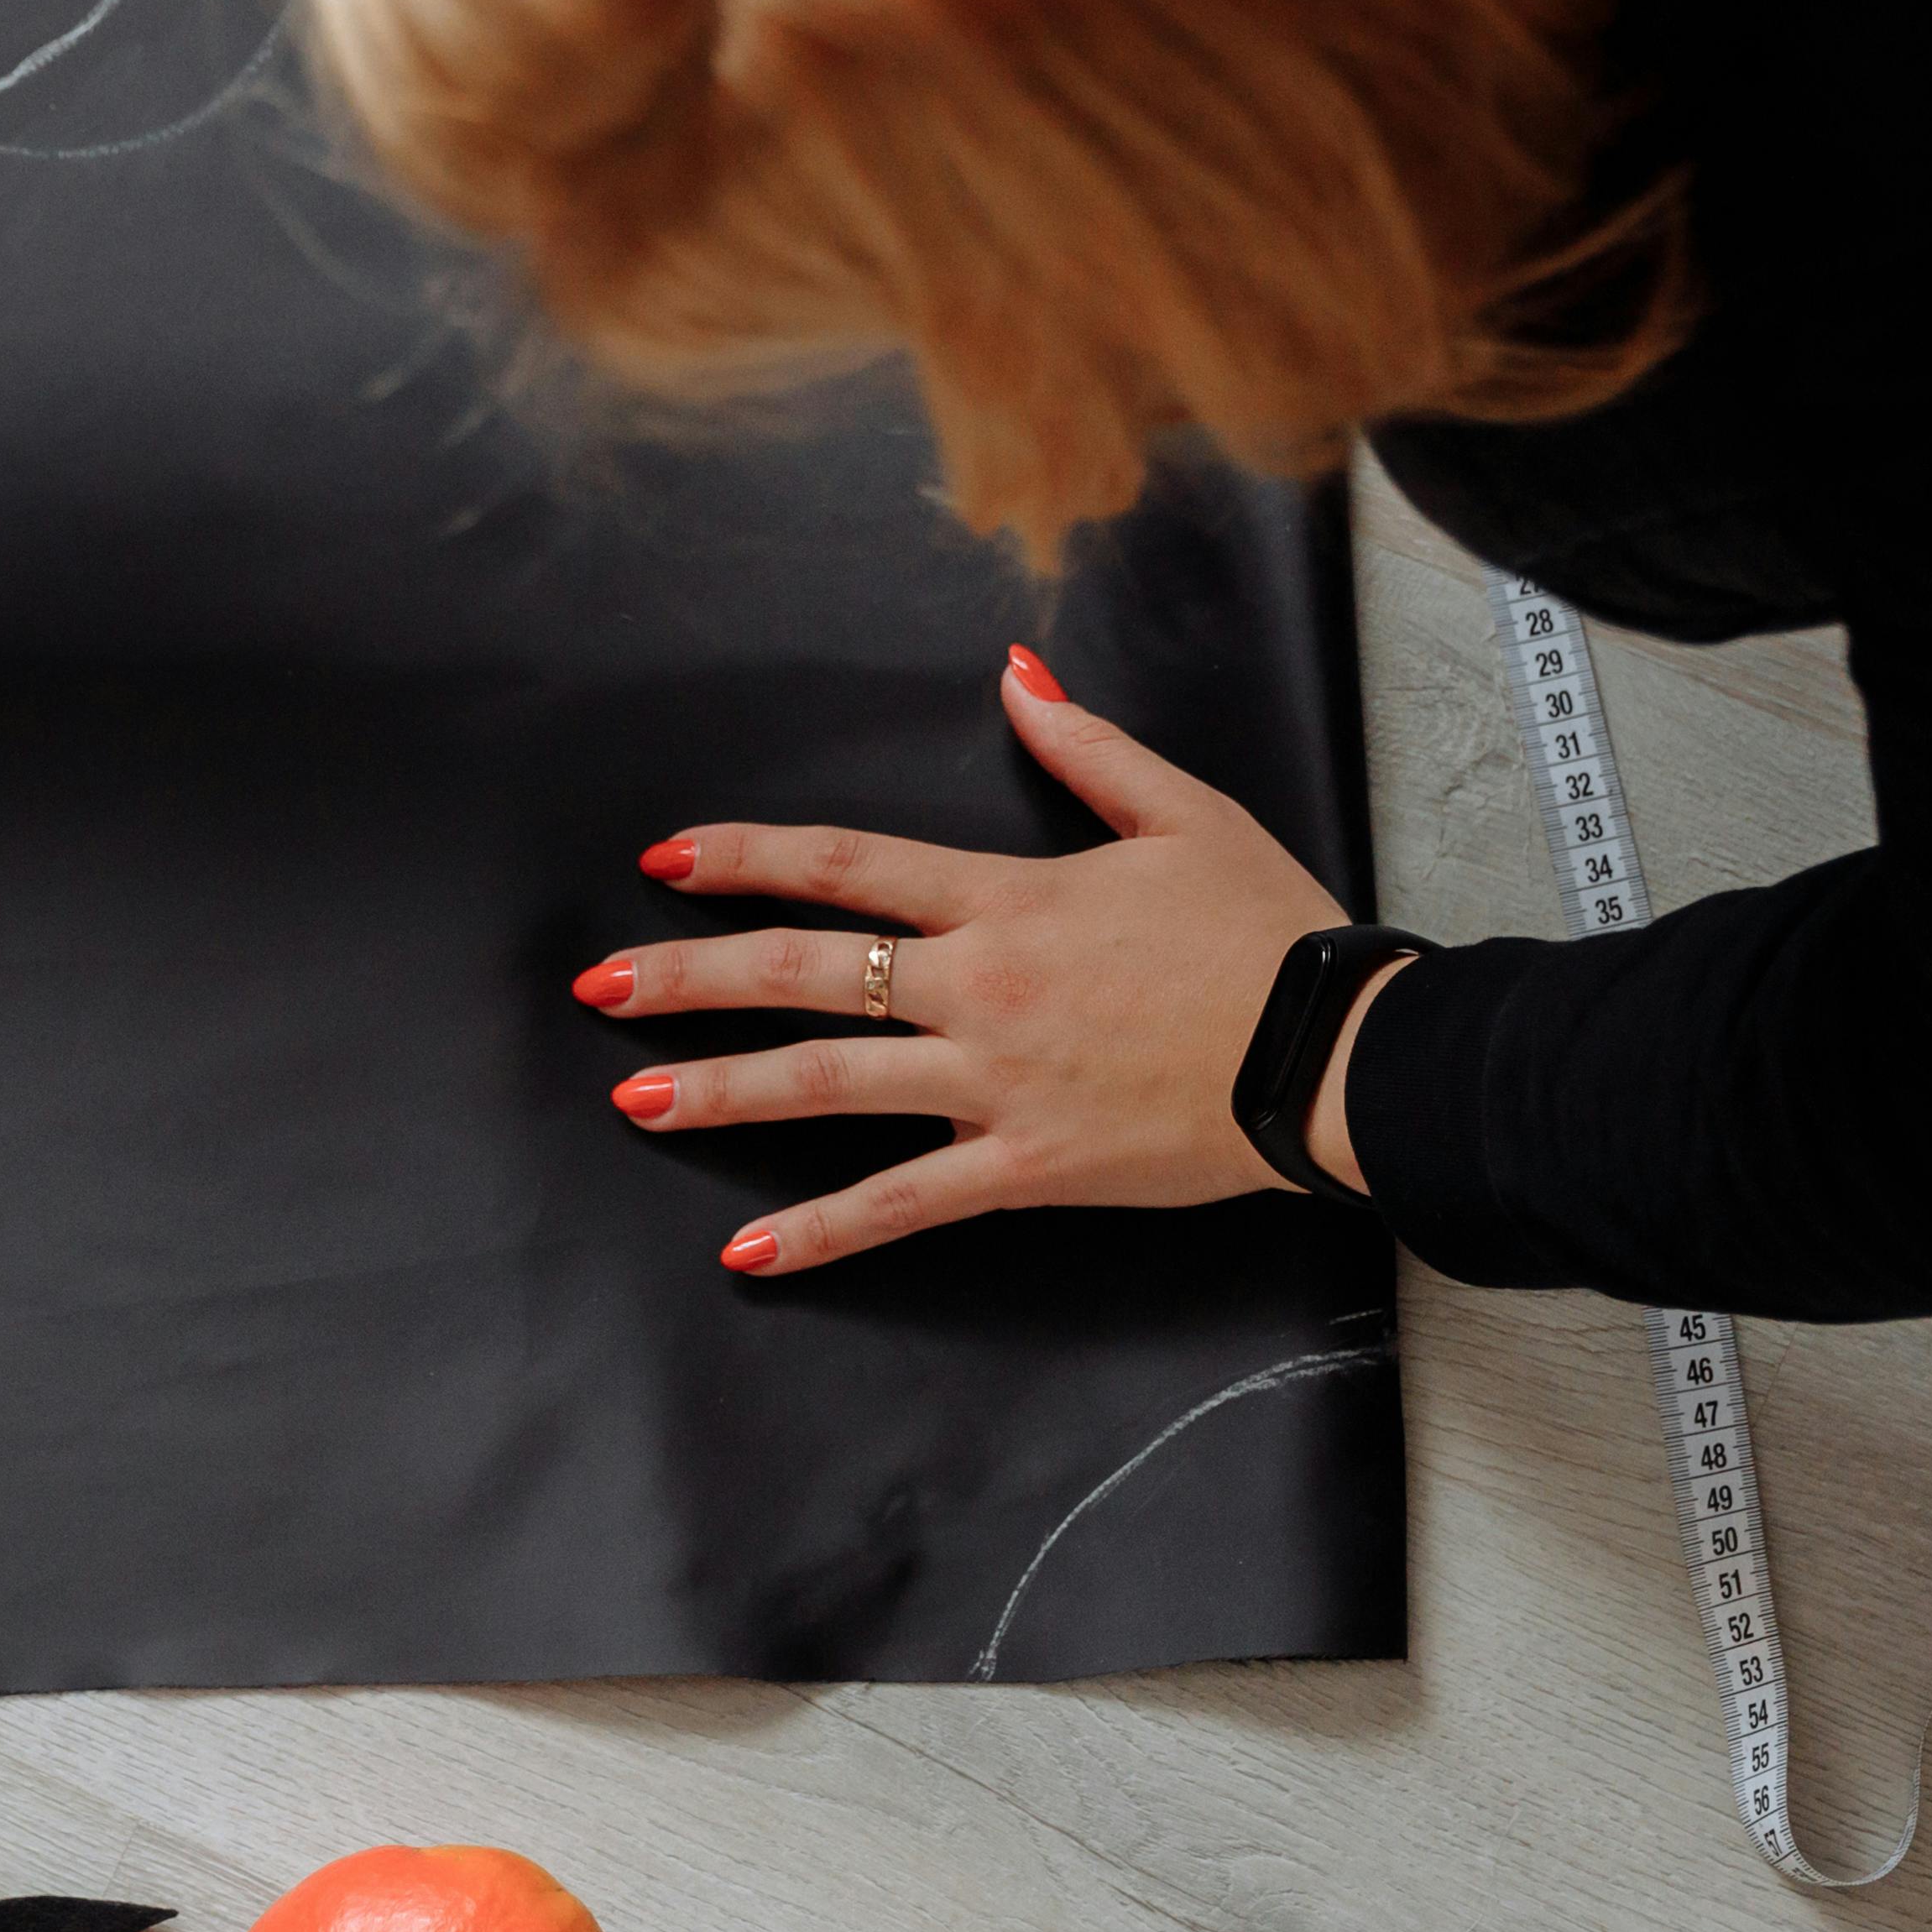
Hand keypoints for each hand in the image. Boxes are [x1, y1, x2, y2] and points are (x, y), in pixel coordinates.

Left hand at [576, 643, 1403, 1271]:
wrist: (1333, 1053)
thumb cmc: (1268, 933)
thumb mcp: (1182, 813)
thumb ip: (1084, 747)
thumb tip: (1014, 677)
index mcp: (1010, 898)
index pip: (848, 864)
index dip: (747, 858)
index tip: (669, 859)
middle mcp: (981, 986)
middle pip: (805, 970)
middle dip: (688, 976)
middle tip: (599, 987)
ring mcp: (995, 1082)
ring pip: (827, 1085)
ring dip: (720, 1091)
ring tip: (632, 1098)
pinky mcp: (1026, 1166)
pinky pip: (904, 1203)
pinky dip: (825, 1233)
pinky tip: (751, 1254)